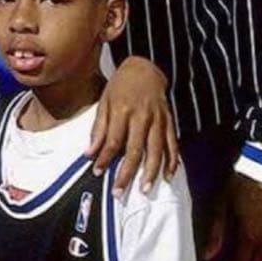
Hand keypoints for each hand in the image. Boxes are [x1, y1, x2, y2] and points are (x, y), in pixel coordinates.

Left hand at [87, 56, 178, 193]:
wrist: (145, 68)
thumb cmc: (121, 86)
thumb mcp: (104, 101)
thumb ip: (99, 129)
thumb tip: (89, 153)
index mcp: (122, 110)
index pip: (113, 140)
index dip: (105, 158)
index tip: (98, 173)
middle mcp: (142, 116)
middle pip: (135, 149)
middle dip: (127, 173)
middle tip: (120, 192)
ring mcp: (158, 119)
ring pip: (156, 150)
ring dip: (151, 172)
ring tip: (145, 190)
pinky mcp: (169, 121)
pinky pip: (173, 144)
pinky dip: (172, 161)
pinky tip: (169, 176)